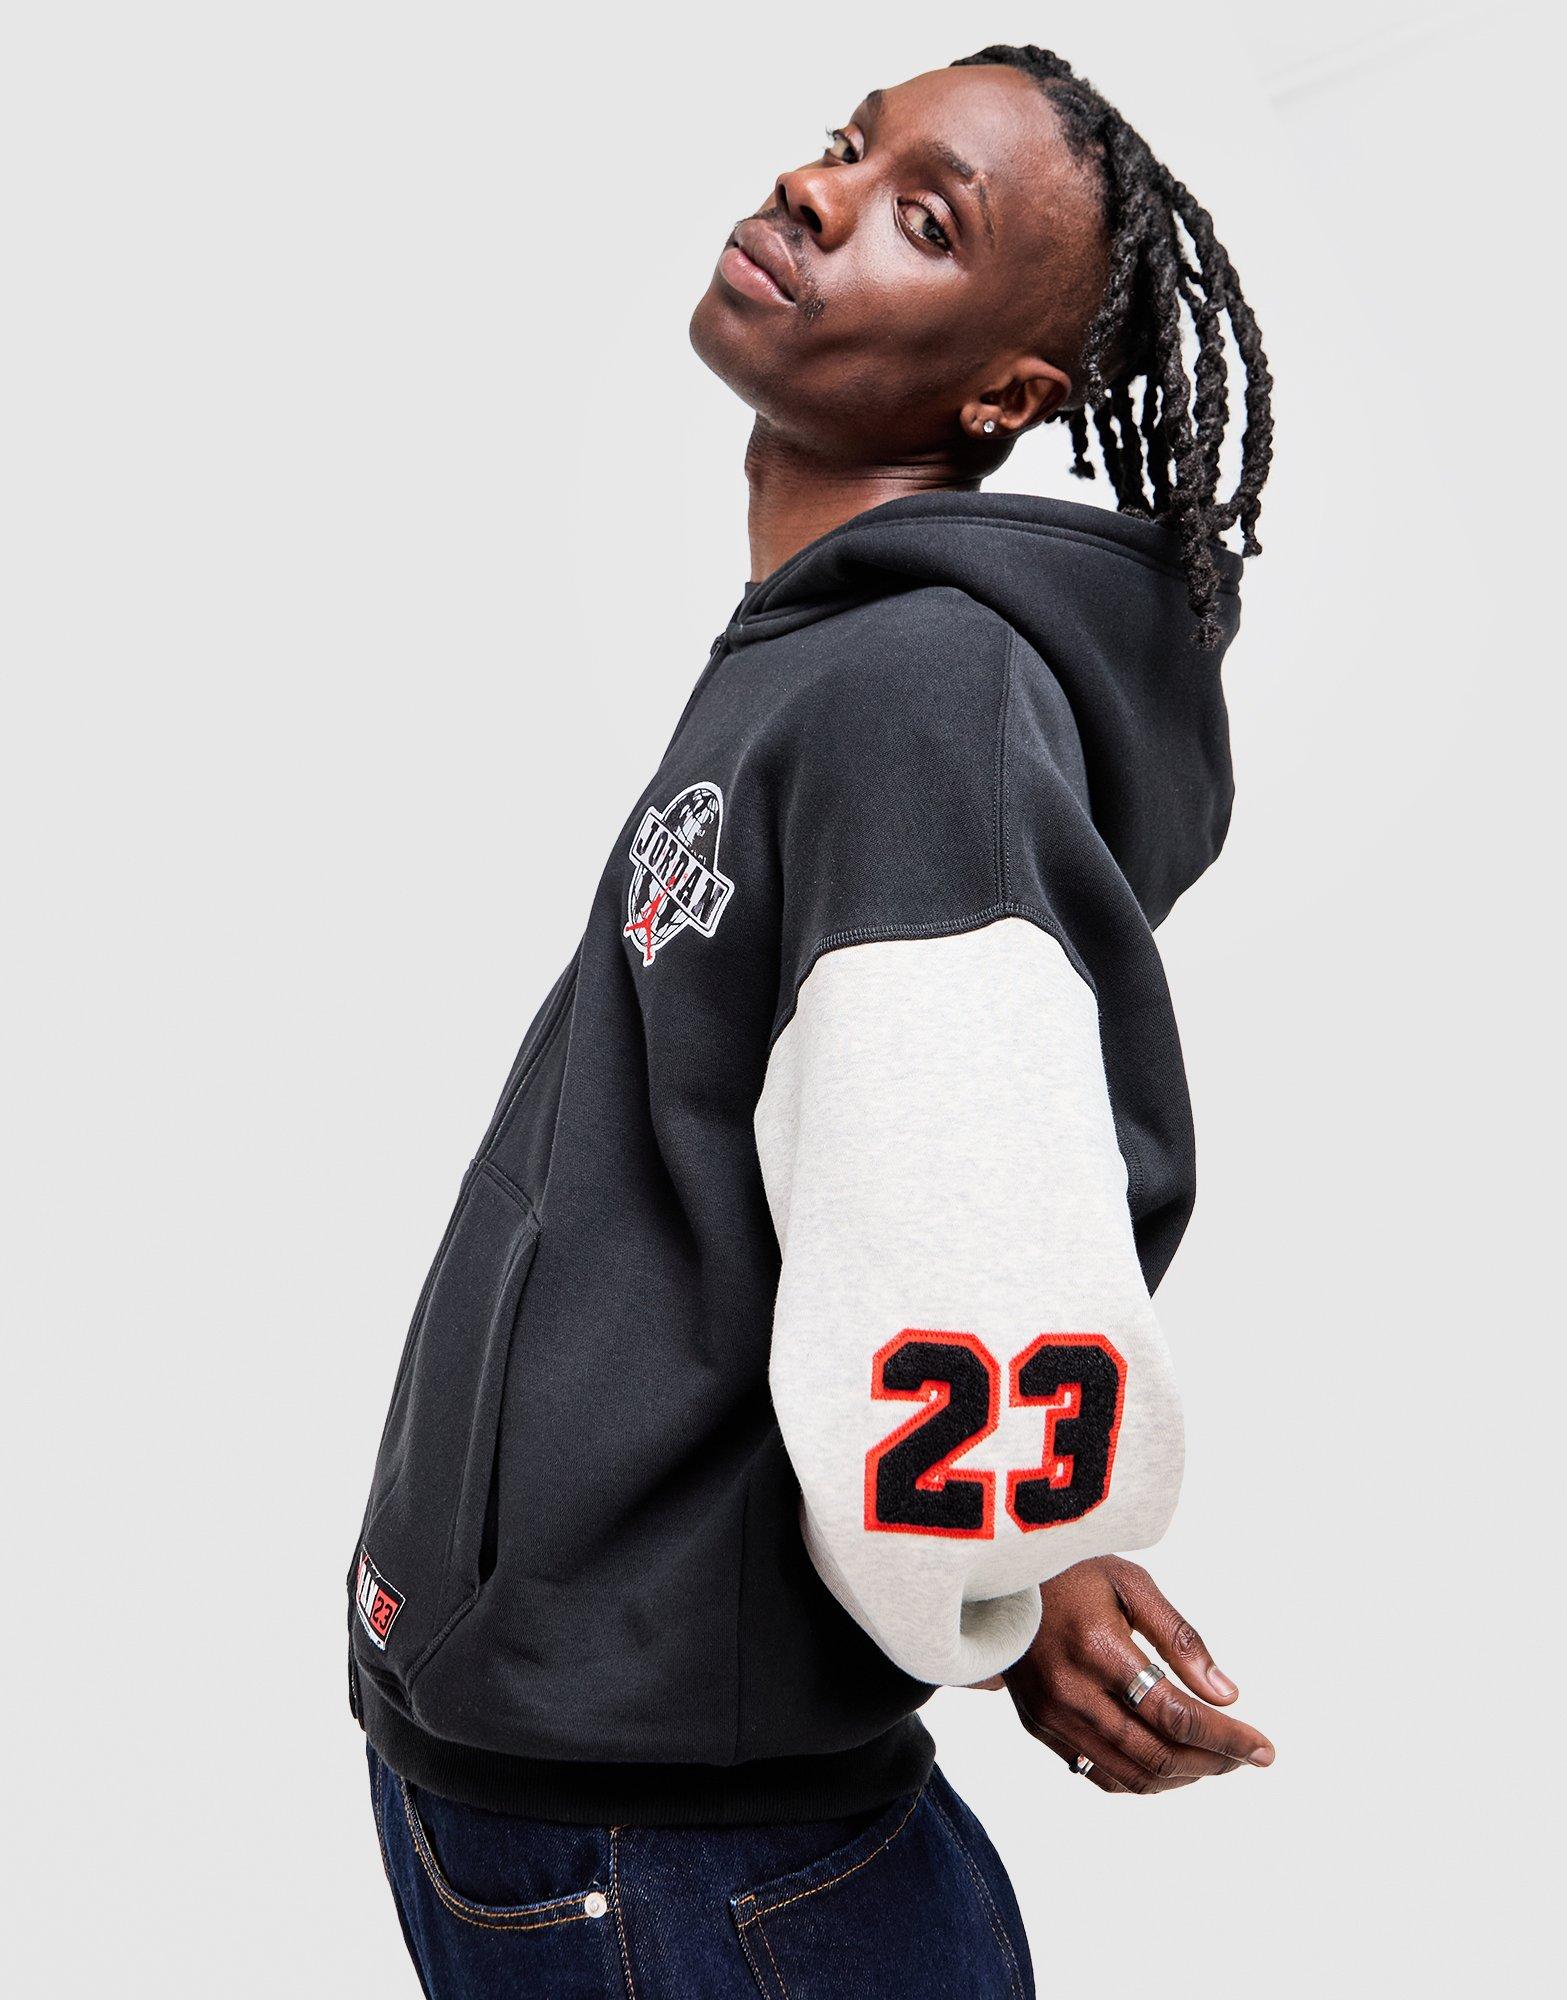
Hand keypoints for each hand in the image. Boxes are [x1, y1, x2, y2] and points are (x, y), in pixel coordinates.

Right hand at [996, 1556, 1274, 1793]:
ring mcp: (1051, 1715)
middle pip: (1159, 1754)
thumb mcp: (1131, 1583)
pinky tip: (1170, 1763)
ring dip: (1184, 1777)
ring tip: (1217, 1761)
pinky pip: (1099, 1773)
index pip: (1176, 1714)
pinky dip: (1143, 1779)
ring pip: (1132, 1775)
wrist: (996, 1576)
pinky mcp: (1039, 1726)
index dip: (1228, 1738)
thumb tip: (1227, 1695)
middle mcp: (1072, 1691)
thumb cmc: (1070, 1569)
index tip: (1265, 1748)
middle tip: (1248, 1756)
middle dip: (1215, 1762)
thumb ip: (1181, 1639)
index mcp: (1098, 1647)